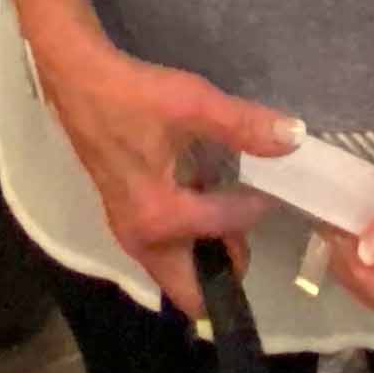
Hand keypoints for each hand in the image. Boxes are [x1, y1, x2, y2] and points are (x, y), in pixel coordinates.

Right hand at [33, 36, 301, 319]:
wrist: (79, 81)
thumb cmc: (132, 96)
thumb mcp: (193, 104)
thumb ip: (243, 125)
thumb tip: (294, 138)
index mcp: (159, 217)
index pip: (226, 226)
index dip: (257, 207)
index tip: (274, 185)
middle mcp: (142, 240)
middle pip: (192, 291)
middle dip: (226, 271)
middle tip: (251, 229)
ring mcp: (129, 234)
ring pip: (179, 272)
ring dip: (209, 256)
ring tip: (235, 213)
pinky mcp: (126, 221)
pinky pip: (167, 252)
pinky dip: (191, 241)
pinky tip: (206, 200)